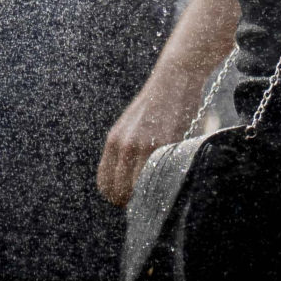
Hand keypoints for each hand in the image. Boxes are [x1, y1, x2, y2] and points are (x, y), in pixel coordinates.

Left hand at [95, 62, 206, 206]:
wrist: (175, 78)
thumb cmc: (157, 105)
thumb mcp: (131, 126)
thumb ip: (127, 151)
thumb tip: (132, 183)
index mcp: (114, 141)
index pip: (105, 185)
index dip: (117, 197)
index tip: (130, 198)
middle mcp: (125, 145)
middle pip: (120, 193)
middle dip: (132, 202)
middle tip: (147, 200)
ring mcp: (144, 146)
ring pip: (139, 191)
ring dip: (149, 197)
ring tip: (159, 192)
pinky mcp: (166, 144)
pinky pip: (159, 178)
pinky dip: (164, 186)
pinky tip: (171, 180)